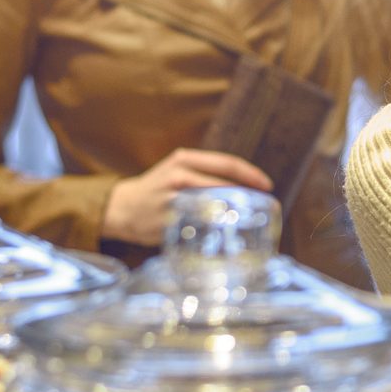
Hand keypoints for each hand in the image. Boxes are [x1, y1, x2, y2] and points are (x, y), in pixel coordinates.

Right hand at [102, 148, 272, 245]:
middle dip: (248, 196)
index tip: (267, 186)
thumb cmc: (159, 188)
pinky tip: (225, 232)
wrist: (123, 206)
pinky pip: (198, 224)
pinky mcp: (168, 219)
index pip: (227, 163)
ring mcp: (172, 198)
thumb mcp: (179, 169)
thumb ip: (206, 174)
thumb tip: (246, 187)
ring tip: (249, 219)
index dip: (251, 174)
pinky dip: (215, 227)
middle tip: (264, 206)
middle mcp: (178, 175)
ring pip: (214, 203)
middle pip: (224, 184)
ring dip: (234, 212)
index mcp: (184, 159)